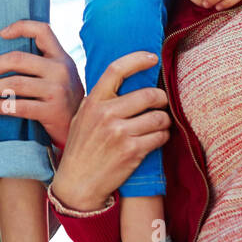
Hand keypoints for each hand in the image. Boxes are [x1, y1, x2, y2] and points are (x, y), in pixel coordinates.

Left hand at [0, 20, 83, 149]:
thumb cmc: (64, 99)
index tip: (2, 34)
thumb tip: (7, 56)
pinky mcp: (51, 111)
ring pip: (13, 83)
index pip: (42, 30)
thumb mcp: (62, 74)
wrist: (83, 126)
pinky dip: (0, 106)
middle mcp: (60, 70)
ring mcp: (56, 90)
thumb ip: (44, 62)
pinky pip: (17, 106)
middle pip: (17, 58)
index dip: (20, 27)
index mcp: (62, 57)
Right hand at [49, 52, 169, 213]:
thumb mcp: (83, 117)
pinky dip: (162, 137)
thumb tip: (123, 79)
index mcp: (93, 101)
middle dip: (161, 98)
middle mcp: (106, 114)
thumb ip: (100, 99)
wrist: (77, 183)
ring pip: (159, 117)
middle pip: (148, 94)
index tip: (152, 57)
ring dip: (163, 121)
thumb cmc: (81, 148)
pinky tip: (155, 139)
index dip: (137, 59)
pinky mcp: (132, 151)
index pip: (117, 69)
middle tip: (161, 102)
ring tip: (157, 125)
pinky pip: (160, 137)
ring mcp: (120, 133)